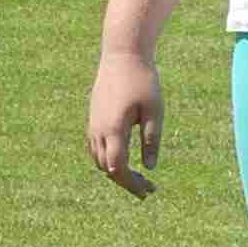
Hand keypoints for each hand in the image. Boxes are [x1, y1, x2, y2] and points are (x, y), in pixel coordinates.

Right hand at [87, 49, 162, 195]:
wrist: (121, 55)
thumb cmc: (142, 81)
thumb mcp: (154, 111)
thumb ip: (151, 140)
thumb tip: (150, 167)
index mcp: (113, 130)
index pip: (118, 169)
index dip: (132, 184)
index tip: (149, 191)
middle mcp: (98, 130)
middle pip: (107, 168)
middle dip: (126, 181)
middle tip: (149, 188)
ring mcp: (93, 124)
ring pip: (99, 159)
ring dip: (116, 171)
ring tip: (139, 176)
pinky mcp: (93, 118)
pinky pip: (96, 147)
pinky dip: (109, 158)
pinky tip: (125, 157)